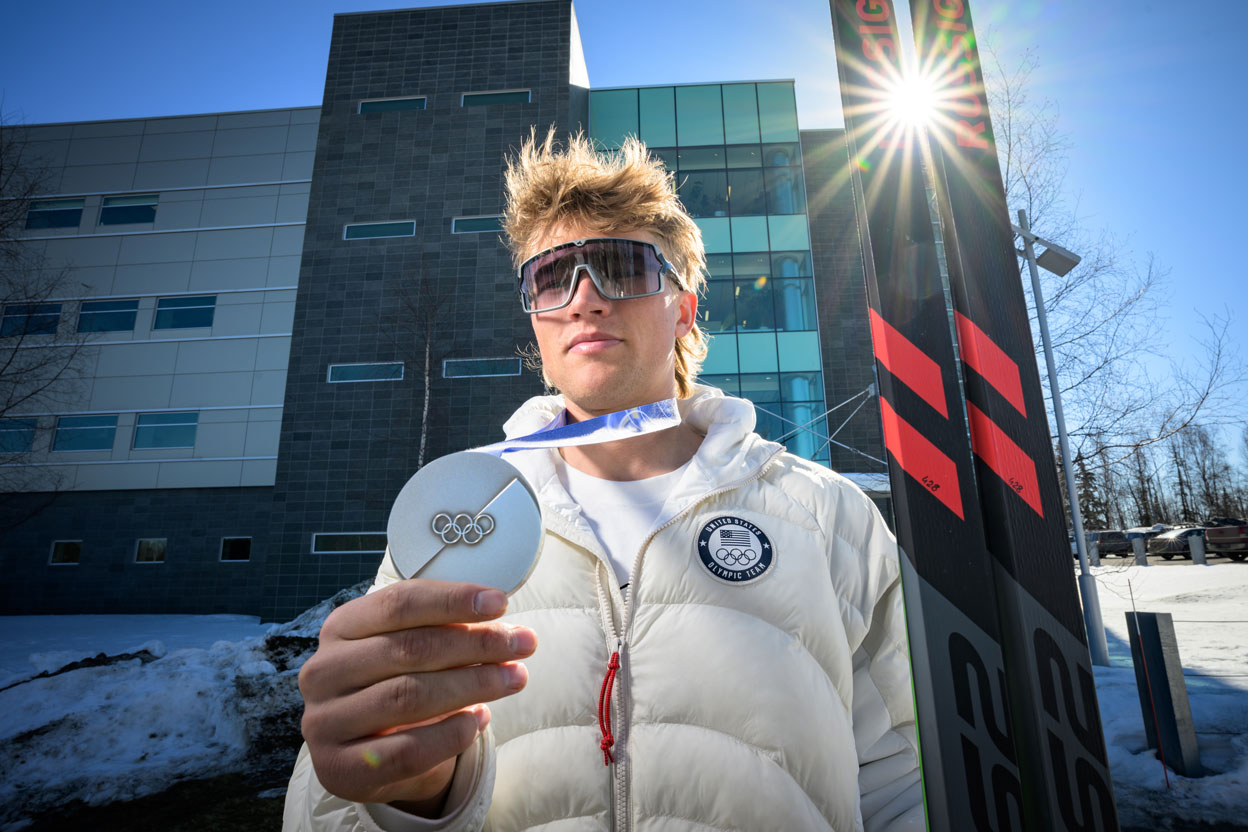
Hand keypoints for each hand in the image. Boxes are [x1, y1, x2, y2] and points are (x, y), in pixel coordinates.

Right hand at [298, 580, 535, 813]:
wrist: (368, 754)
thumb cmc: (397, 684)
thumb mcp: (409, 648)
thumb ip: (444, 630)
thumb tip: (502, 620)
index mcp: (340, 628)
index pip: (398, 603)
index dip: (453, 600)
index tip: (500, 604)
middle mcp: (324, 671)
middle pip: (409, 648)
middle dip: (475, 644)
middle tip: (523, 643)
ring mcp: (325, 722)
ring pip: (408, 696)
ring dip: (472, 685)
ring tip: (514, 678)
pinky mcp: (340, 769)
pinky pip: (405, 750)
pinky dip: (450, 734)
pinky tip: (480, 719)